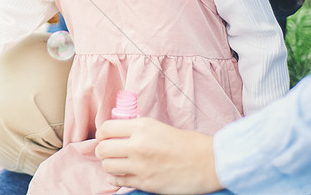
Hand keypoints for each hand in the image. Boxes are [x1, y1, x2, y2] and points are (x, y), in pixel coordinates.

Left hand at [95, 117, 221, 194]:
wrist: (208, 162)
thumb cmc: (187, 143)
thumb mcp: (158, 126)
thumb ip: (136, 129)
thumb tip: (116, 133)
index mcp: (141, 127)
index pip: (105, 129)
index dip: (101, 134)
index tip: (104, 138)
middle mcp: (138, 145)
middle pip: (102, 149)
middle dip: (102, 151)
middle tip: (108, 152)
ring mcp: (141, 166)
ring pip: (107, 166)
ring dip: (109, 165)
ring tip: (116, 164)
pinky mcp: (146, 183)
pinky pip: (119, 181)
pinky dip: (115, 179)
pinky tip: (120, 175)